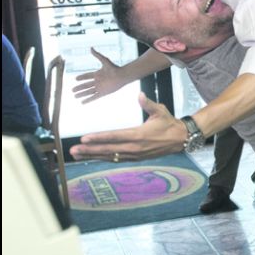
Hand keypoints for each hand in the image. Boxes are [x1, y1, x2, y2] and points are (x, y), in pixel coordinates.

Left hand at [70, 93, 186, 161]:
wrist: (180, 139)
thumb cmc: (169, 123)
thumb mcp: (160, 111)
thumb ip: (148, 104)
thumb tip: (139, 95)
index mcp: (138, 134)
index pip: (114, 137)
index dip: (98, 138)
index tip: (84, 138)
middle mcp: (134, 147)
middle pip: (108, 149)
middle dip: (89, 150)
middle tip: (74, 151)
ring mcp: (135, 155)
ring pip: (110, 156)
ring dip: (93, 156)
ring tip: (78, 155)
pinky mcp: (136, 158)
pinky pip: (116, 159)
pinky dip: (104, 158)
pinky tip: (93, 157)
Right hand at [73, 48, 127, 103]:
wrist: (122, 76)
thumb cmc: (114, 68)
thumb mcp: (105, 61)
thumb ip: (97, 55)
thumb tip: (91, 48)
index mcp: (97, 74)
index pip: (87, 76)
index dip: (82, 77)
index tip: (75, 79)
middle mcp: (98, 81)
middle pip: (86, 85)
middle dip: (79, 88)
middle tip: (72, 90)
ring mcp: (100, 87)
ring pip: (88, 92)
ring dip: (82, 94)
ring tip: (75, 96)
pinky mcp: (102, 93)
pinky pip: (94, 97)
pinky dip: (88, 100)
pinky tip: (82, 102)